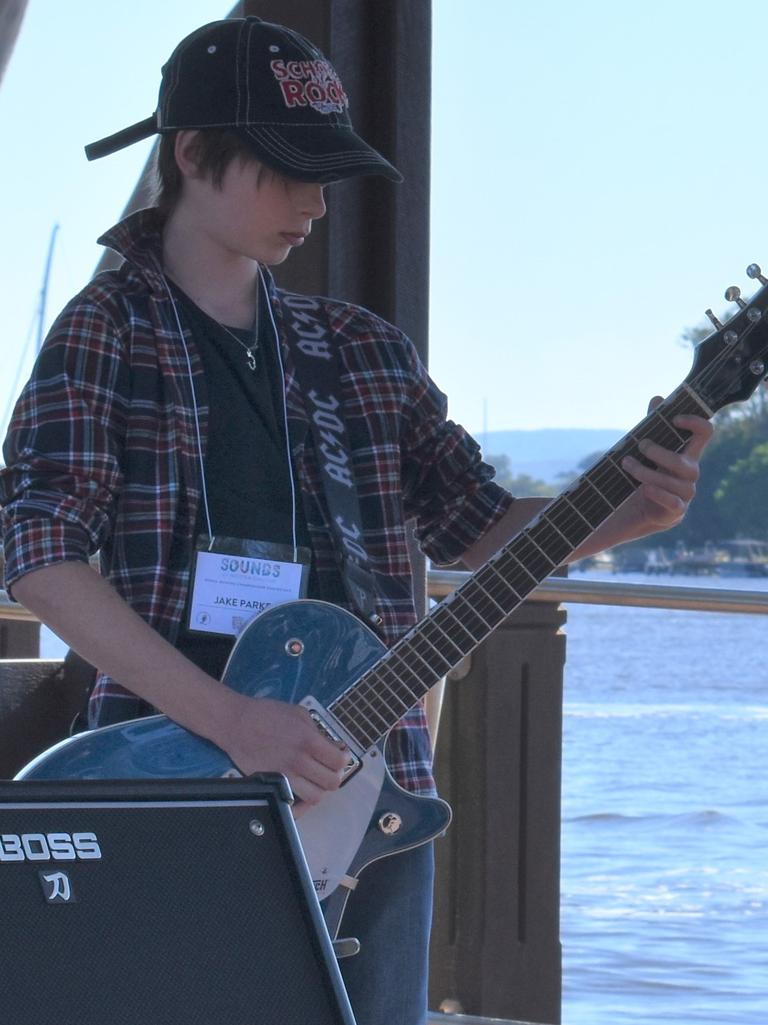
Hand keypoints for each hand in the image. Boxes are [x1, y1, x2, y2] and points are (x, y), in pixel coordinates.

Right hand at [217, 694, 348, 808]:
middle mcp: (299, 761)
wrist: (236, 723)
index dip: (344, 759)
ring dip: (320, 789)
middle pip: (331, 783)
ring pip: (316, 797)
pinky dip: (301, 803)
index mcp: (308, 740)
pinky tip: (302, 793)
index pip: (339, 761)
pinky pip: (293, 803)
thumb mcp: (299, 714)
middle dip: (335, 774)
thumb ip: (318, 731)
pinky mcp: (272, 783)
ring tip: (316, 779)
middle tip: (329, 767)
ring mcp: (285, 775)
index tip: (341, 755)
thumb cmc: (266, 714)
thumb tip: (333, 745)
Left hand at [620, 396, 713, 529]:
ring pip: (672, 482)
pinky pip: (671, 501)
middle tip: (639, 446)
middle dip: (658, 452)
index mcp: (688, 453)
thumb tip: (657, 399)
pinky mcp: (676, 510)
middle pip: (683, 462)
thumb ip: (654, 426)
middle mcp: (691, 472)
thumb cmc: (648, 472)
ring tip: (626, 464)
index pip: (705, 433)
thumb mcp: (650, 449)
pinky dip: (657, 493)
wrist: (641, 509)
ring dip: (646, 472)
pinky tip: (644, 488)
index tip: (675, 419)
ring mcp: (685, 493)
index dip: (695, 423)